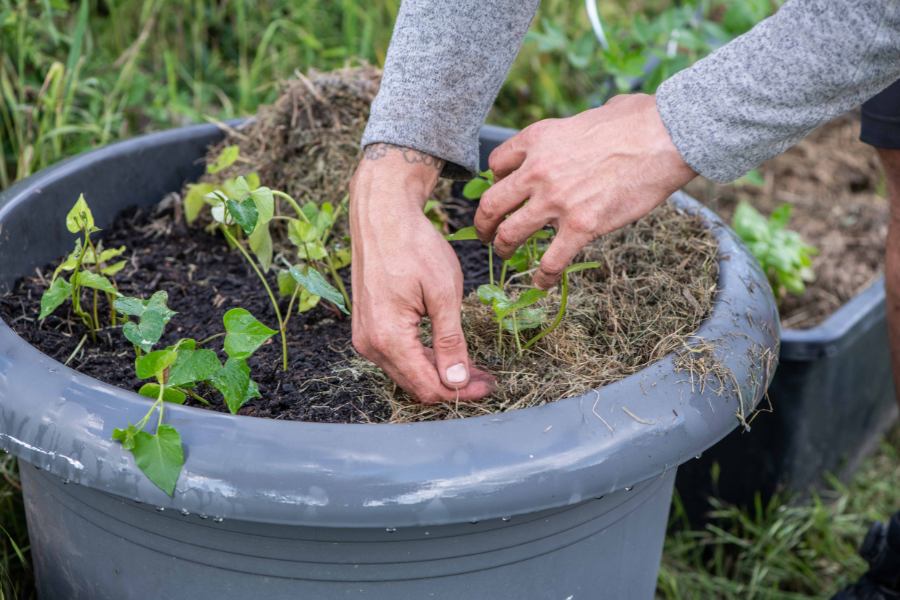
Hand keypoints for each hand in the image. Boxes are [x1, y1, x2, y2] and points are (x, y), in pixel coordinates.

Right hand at [350, 144, 494, 403]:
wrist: (382, 215)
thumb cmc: (413, 246)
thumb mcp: (443, 293)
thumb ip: (450, 341)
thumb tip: (457, 381)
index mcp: (388, 338)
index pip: (428, 386)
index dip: (461, 393)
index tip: (489, 385)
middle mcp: (370, 344)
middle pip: (416, 385)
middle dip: (452, 385)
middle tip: (486, 378)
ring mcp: (365, 336)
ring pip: (407, 373)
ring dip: (439, 373)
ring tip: (472, 366)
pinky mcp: (368, 327)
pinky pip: (398, 355)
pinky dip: (423, 358)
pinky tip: (447, 352)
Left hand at [474, 93, 696, 288]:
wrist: (665, 137)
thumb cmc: (638, 120)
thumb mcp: (592, 112)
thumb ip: (579, 126)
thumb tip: (597, 120)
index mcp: (538, 139)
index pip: (496, 164)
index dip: (496, 181)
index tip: (503, 190)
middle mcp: (538, 171)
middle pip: (492, 204)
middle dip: (484, 223)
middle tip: (487, 233)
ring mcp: (556, 201)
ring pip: (511, 233)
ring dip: (504, 248)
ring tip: (506, 255)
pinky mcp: (581, 226)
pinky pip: (551, 260)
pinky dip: (542, 276)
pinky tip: (541, 282)